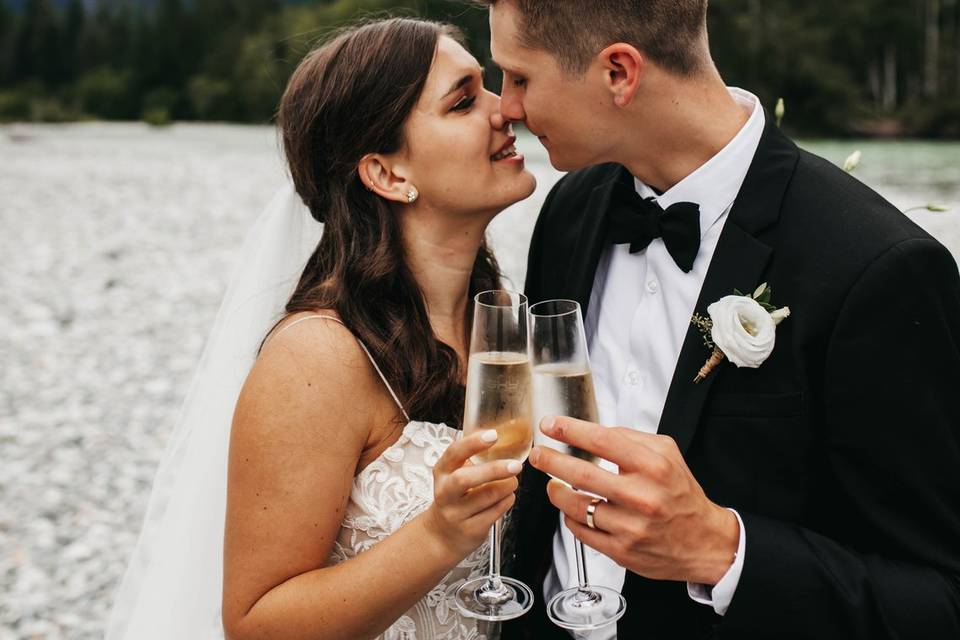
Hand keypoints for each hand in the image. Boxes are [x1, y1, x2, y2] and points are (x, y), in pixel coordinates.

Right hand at [424, 429, 521, 558]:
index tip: (493, 435)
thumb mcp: (453, 475)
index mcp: (442, 472)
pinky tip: (507, 496)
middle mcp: (445, 492)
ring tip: (513, 481)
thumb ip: (472, 458)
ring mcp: (456, 513)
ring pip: (487, 496)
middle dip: (494, 470)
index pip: (454, 453)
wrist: (442, 535)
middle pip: (466, 479)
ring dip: (507, 486)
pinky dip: (507, 501)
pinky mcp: (470, 530)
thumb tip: (503, 437)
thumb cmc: (455, 497)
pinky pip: (495, 512)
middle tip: (516, 465)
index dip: (473, 443)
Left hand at [528, 417, 738, 584]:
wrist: (705, 541)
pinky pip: (582, 531)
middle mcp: (642, 496)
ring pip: (577, 506)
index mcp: (653, 466)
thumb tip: (593, 431)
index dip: (570, 430)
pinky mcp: (622, 551)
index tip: (549, 424)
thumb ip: (631, 439)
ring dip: (557, 492)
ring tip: (552, 483)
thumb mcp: (667, 454)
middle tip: (537, 454)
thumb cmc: (680, 494)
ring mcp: (631, 527)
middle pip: (582, 474)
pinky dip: (570, 517)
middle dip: (551, 461)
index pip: (602, 441)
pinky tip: (570, 508)